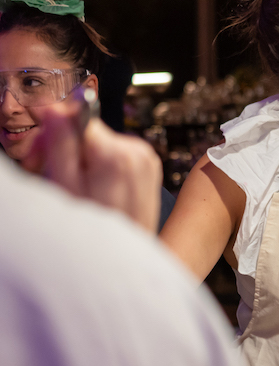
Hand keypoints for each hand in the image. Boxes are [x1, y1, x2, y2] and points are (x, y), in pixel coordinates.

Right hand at [22, 101, 162, 232]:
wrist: (125, 257)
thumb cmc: (93, 228)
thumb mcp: (66, 186)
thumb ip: (61, 145)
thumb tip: (57, 109)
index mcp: (117, 154)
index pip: (79, 118)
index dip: (55, 133)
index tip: (41, 155)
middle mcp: (138, 151)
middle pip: (90, 131)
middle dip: (66, 148)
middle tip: (50, 174)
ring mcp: (148, 159)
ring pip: (102, 143)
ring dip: (84, 159)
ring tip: (76, 188)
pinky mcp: (151, 166)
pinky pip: (118, 154)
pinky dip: (102, 166)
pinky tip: (96, 188)